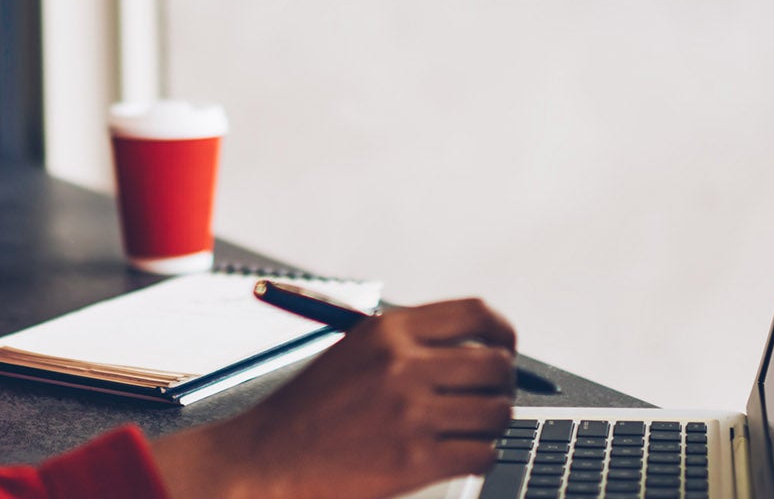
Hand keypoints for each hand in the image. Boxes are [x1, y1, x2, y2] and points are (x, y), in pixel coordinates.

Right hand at [151, 299, 517, 498]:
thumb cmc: (311, 409)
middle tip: (488, 397)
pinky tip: (457, 455)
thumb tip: (474, 347)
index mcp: (390, 331)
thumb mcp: (356, 352)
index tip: (505, 348)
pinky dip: (478, 456)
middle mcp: (404, 365)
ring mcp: (411, 413)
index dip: (503, 333)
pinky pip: (483, 454)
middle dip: (501, 384)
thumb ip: (409, 342)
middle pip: (496, 365)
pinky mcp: (416, 459)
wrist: (268, 457)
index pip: (476, 315)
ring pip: (497, 412)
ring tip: (469, 429)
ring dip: (491, 424)